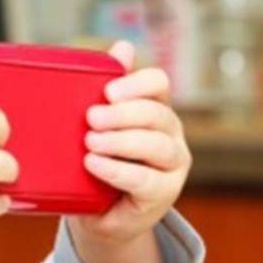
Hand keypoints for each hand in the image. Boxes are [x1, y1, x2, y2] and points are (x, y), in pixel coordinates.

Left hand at [67, 42, 190, 262]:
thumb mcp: (98, 126)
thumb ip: (108, 89)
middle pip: (157, 114)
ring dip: (121, 141)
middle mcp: (170, 135)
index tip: (107, 91)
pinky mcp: (164, 194)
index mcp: (154, 110)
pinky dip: (118, 170)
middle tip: (91, 118)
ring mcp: (172, 166)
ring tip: (90, 142)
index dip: (136, 84)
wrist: (99, 216)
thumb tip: (123, 46)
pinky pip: (146, 179)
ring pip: (157, 146)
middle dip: (123, 114)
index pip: (158, 84)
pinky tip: (95, 164)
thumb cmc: (97, 163)